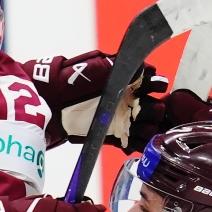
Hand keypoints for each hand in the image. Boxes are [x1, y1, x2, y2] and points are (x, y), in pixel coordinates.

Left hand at [28, 50, 167, 151]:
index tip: (158, 87)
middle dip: (155, 110)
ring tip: (147, 130)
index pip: (152, 84)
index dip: (157, 86)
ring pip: (143, 127)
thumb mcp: (98, 66)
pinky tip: (135, 143)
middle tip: (155, 111)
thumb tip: (143, 67)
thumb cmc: (75, 78)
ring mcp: (120, 118)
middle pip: (152, 108)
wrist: (53, 98)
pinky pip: (129, 142)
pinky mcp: (111, 134)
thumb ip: (121, 67)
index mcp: (128, 82)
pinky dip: (134, 144)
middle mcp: (127, 101)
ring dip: (148, 129)